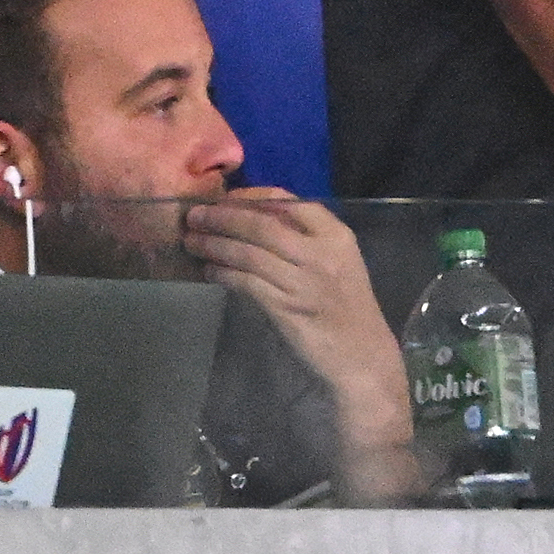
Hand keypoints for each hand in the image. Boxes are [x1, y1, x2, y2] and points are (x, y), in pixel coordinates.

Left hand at [183, 189, 422, 500]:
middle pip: (261, 223)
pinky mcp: (285, 307)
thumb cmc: (348, 309)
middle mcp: (321, 253)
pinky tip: (208, 272)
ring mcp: (303, 281)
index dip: (251, 197)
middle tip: (193, 215)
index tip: (225, 199)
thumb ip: (307, 241)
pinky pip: (245, 282)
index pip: (290, 202)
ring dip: (214, 244)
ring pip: (248, 252)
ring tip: (191, 241)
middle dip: (222, 217)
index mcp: (338, 236)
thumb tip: (254, 222)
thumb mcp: (338, 264)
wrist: (362, 356)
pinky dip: (222, 273)